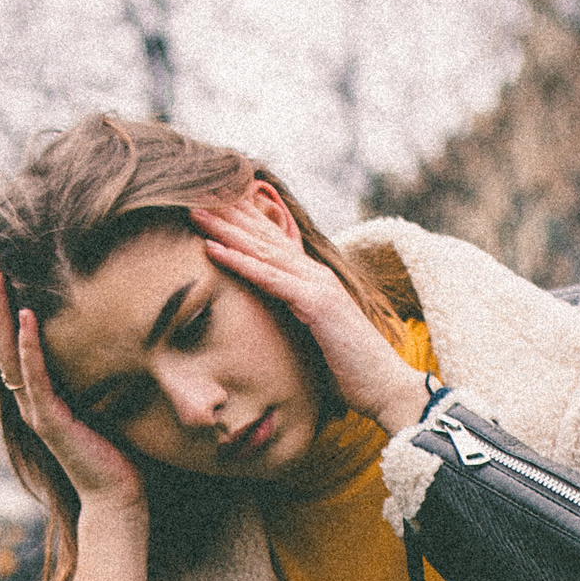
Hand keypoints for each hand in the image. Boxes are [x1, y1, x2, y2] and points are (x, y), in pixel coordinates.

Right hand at [0, 257, 147, 516]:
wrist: (117, 497)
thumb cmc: (114, 452)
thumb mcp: (100, 398)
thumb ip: (91, 371)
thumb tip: (111, 332)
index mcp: (35, 390)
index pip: (8, 337)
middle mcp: (27, 397)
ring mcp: (35, 409)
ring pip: (8, 352)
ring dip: (0, 311)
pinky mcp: (51, 421)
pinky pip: (36, 377)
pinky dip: (29, 347)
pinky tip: (26, 317)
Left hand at [193, 189, 431, 437]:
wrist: (385, 386)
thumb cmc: (350, 368)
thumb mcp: (317, 335)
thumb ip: (297, 316)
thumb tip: (275, 317)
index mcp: (314, 279)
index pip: (273, 242)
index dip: (244, 220)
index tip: (213, 203)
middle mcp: (316, 273)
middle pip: (265, 237)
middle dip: (229, 214)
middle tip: (194, 194)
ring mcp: (318, 285)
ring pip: (263, 251)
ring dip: (226, 230)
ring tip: (196, 213)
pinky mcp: (316, 304)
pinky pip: (270, 279)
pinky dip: (239, 262)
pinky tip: (213, 249)